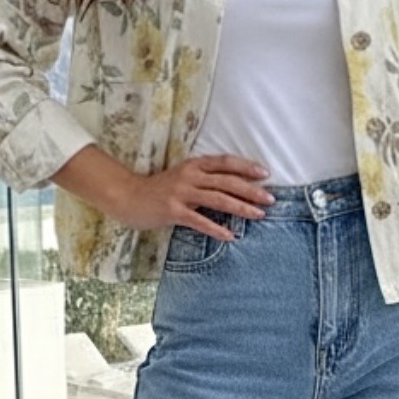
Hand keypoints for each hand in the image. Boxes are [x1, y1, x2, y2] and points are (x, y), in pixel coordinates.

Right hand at [111, 154, 274, 241]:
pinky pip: (200, 221)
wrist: (127, 196)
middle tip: (270, 198)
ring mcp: (181, 193)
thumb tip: (233, 188)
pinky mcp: (173, 211)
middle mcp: (190, 176)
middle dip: (251, 190)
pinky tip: (230, 236)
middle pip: (227, 181)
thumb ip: (204, 180)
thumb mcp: (182, 177)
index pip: (225, 162)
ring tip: (258, 215)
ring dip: (241, 207)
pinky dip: (216, 229)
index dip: (246, 167)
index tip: (265, 173)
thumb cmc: (158, 189)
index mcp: (194, 165)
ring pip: (218, 199)